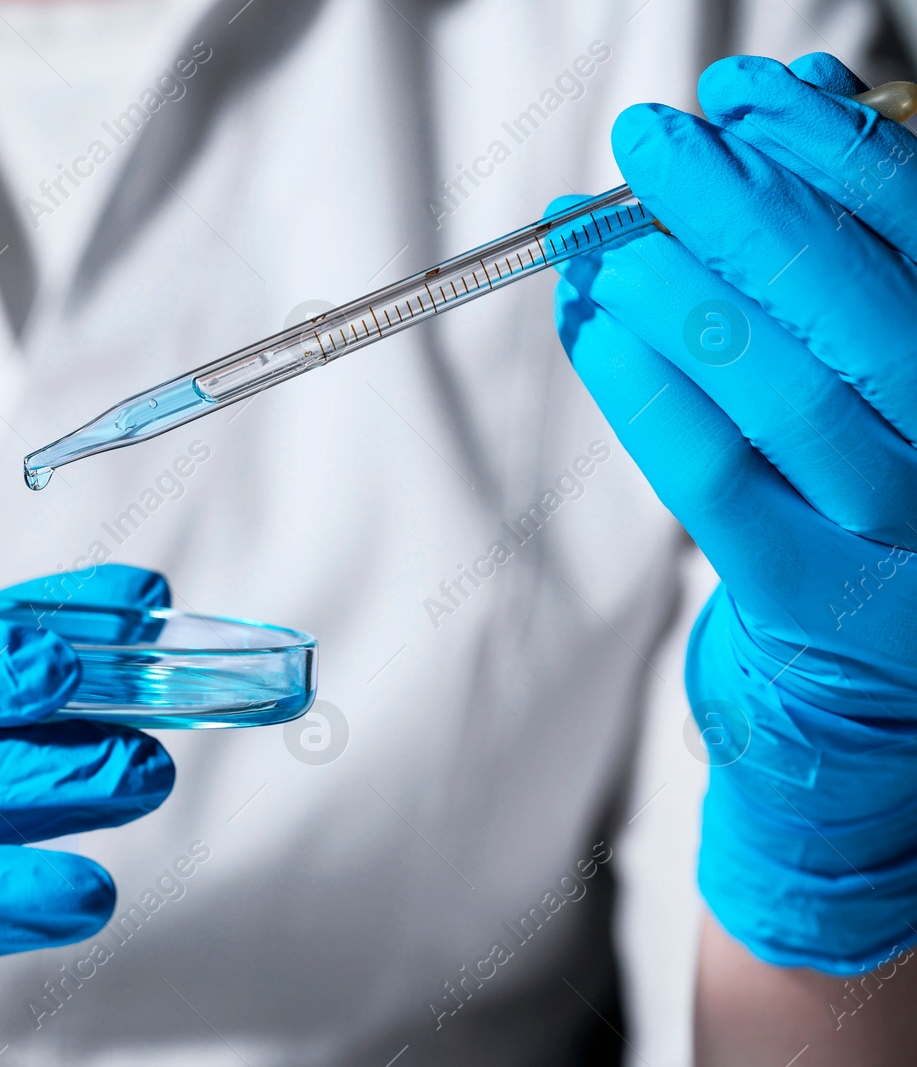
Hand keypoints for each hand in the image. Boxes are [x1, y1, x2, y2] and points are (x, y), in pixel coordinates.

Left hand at [551, 54, 916, 972]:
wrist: (888, 676)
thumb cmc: (884, 483)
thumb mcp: (893, 358)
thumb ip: (854, 237)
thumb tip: (785, 102)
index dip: (829, 149)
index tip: (741, 96)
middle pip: (852, 303)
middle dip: (736, 205)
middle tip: (648, 142)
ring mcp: (897, 533)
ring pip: (781, 389)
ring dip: (677, 294)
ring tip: (602, 237)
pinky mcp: (807, 595)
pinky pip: (710, 474)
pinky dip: (642, 387)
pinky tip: (596, 326)